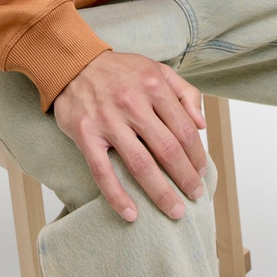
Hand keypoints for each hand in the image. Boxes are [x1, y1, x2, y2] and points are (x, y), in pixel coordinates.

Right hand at [53, 50, 207, 221]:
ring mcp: (108, 120)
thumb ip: (184, 92)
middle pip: (167, 149)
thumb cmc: (121, 70)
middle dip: (185, 177)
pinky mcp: (85, 134)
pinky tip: (131, 214)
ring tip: (174, 210)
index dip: (196, 155)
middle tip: (195, 195)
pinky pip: (103, 172)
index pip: (184, 129)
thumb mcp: (157, 69)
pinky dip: (117, 196)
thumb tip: (202, 124)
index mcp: (154, 86)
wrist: (74, 63)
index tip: (201, 172)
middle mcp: (133, 103)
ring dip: (160, 192)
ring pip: (140, 164)